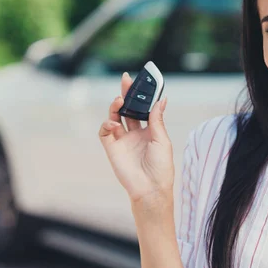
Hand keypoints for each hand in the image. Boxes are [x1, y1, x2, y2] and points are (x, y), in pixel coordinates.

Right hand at [99, 72, 174, 204]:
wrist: (151, 188)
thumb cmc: (161, 166)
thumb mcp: (162, 139)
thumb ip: (157, 119)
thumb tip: (161, 99)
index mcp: (149, 130)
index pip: (143, 108)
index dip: (141, 95)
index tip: (142, 81)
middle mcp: (135, 133)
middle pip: (128, 108)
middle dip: (126, 93)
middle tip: (125, 79)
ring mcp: (123, 140)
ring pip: (115, 116)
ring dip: (116, 106)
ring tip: (119, 100)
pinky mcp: (112, 148)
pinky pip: (104, 132)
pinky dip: (106, 124)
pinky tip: (113, 122)